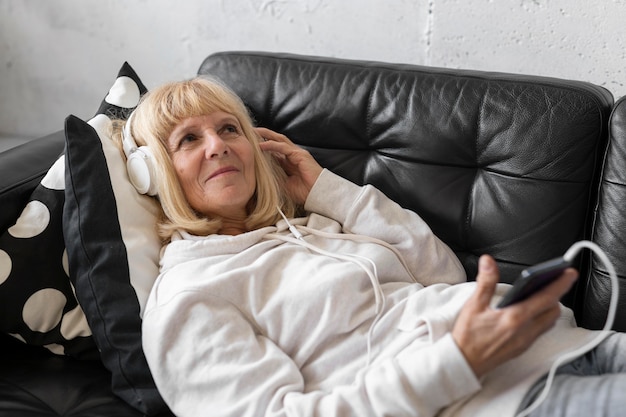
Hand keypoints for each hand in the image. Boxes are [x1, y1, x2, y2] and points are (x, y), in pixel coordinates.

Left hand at [255, 127, 322, 204]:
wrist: (319, 194)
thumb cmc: (304, 192)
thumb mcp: (284, 184)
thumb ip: (274, 177)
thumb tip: (260, 175)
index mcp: (289, 162)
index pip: (274, 150)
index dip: (262, 145)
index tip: (249, 144)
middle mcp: (293, 155)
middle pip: (276, 140)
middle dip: (263, 135)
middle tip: (250, 132)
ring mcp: (297, 153)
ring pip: (279, 140)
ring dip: (265, 135)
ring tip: (253, 133)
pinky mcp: (300, 155)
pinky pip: (283, 147)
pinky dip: (271, 145)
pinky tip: (261, 145)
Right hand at [452, 255, 577, 377]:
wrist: (464, 363)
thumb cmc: (468, 337)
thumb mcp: (474, 305)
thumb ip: (486, 282)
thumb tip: (489, 262)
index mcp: (515, 317)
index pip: (546, 297)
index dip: (560, 283)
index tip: (568, 273)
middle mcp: (525, 330)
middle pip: (553, 310)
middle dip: (557, 294)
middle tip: (555, 281)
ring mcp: (526, 341)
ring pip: (549, 322)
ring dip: (550, 307)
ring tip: (544, 294)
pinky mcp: (523, 348)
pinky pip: (541, 331)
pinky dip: (542, 318)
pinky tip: (531, 312)